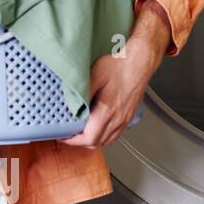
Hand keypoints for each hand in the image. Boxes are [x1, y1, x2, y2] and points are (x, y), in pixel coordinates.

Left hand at [60, 22, 165, 149]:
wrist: (140, 61)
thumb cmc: (119, 65)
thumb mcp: (94, 76)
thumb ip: (81, 93)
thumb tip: (69, 106)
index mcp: (107, 111)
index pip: (89, 138)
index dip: (73, 141)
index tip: (63, 136)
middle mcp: (118, 118)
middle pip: (97, 142)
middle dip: (80, 142)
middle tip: (68, 134)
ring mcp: (125, 118)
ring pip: (108, 140)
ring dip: (93, 140)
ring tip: (80, 132)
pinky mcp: (129, 115)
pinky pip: (116, 133)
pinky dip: (105, 136)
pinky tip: (98, 127)